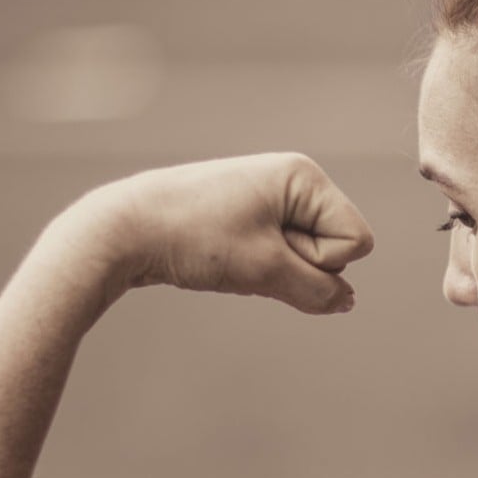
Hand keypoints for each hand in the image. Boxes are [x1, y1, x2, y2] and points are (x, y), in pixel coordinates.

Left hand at [55, 153, 374, 313]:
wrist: (121, 231)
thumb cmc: (194, 239)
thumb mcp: (266, 271)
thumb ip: (319, 291)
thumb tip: (347, 302)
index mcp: (304, 176)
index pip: (356, 240)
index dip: (319, 261)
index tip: (269, 248)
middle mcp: (293, 180)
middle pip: (336, 248)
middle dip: (299, 264)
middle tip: (245, 250)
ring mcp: (272, 198)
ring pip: (309, 257)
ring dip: (278, 270)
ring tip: (232, 254)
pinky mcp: (252, 217)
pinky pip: (283, 256)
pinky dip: (263, 269)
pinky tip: (229, 259)